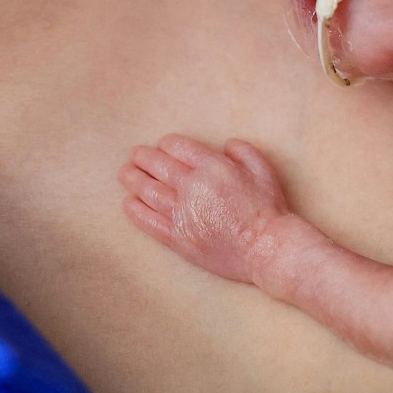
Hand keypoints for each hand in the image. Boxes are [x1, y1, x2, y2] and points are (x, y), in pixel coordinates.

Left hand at [120, 134, 295, 286]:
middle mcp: (192, 187)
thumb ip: (243, 151)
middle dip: (143, 157)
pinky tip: (128, 203)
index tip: (162, 146)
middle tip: (135, 155)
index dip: (166, 144)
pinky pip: (148, 221)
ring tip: (124, 173)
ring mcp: (182, 213)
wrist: (267, 249)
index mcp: (211, 167)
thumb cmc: (268, 209)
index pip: (177, 147)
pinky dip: (135, 210)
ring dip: (133, 179)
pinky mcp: (178, 238)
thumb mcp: (263, 169)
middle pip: (158, 165)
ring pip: (148, 190)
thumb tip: (225, 145)